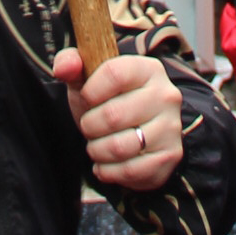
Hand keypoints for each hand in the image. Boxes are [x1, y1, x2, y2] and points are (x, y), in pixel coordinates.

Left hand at [54, 46, 182, 189]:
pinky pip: (130, 171)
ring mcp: (171, 128)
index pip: (114, 74)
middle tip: (89, 126)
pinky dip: (108, 171)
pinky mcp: (169, 157)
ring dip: (97, 150)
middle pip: (113, 115)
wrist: (130, 130)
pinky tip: (106, 163)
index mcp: (148, 69)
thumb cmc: (106, 100)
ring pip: (120, 147)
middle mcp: (166, 96)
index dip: (90, 91)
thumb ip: (70, 64)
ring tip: (96, 145)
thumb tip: (64, 67)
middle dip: (90, 126)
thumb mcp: (86, 79)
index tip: (87, 98)